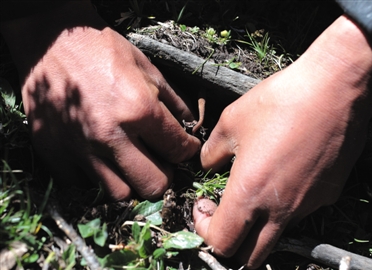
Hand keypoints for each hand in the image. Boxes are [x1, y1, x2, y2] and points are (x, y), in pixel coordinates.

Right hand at [1, 1, 200, 199]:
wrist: (49, 41)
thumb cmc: (101, 50)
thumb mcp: (146, 67)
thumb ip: (173, 100)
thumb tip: (189, 126)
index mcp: (139, 110)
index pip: (179, 151)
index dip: (188, 150)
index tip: (185, 147)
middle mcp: (111, 136)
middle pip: (154, 186)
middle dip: (165, 176)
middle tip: (162, 161)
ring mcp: (80, 149)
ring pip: (120, 194)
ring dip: (132, 181)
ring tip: (131, 162)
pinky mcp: (54, 153)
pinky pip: (84, 184)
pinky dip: (97, 176)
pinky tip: (100, 157)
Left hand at [193, 15, 371, 267]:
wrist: (334, 90)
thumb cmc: (279, 103)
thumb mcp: (231, 121)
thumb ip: (212, 151)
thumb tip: (207, 164)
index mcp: (250, 194)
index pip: (221, 242)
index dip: (204, 229)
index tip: (204, 205)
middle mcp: (280, 210)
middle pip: (250, 257)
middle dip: (230, 242)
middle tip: (223, 212)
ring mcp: (307, 206)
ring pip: (276, 236)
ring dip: (258, 225)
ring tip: (255, 188)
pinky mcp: (327, 196)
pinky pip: (300, 212)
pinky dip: (285, 205)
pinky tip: (285, 173)